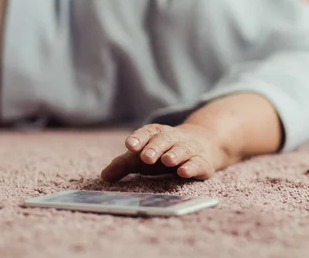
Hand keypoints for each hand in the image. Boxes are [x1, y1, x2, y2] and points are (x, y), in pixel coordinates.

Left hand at [101, 123, 227, 181]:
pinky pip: (198, 163)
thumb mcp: (143, 157)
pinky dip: (191, 167)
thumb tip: (104, 176)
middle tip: (146, 157)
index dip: (139, 138)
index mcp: (157, 134)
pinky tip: (183, 172)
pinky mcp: (203, 162)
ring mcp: (190, 149)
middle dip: (155, 147)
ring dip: (175, 154)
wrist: (203, 144)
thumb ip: (124, 164)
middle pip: (165, 140)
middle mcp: (174, 139)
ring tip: (167, 160)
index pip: (148, 132)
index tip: (129, 145)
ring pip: (182, 149)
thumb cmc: (165, 152)